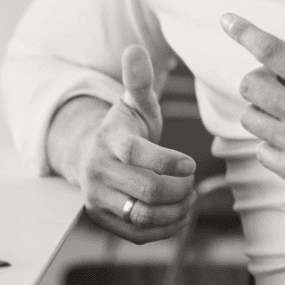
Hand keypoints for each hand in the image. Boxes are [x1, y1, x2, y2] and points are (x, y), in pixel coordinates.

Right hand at [76, 45, 197, 242]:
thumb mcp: (134, 103)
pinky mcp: (103, 221)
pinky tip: (179, 215)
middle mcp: (98, 173)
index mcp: (110, 141)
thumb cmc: (125, 127)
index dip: (171, 162)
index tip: (191, 162)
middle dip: (178, 188)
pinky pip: (136, 235)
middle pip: (147, 190)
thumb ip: (138, 80)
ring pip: (142, 216)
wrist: (92, 155)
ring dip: (174, 211)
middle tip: (192, 182)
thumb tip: (135, 49)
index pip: (140, 155)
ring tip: (189, 199)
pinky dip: (164, 230)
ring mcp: (98, 200)